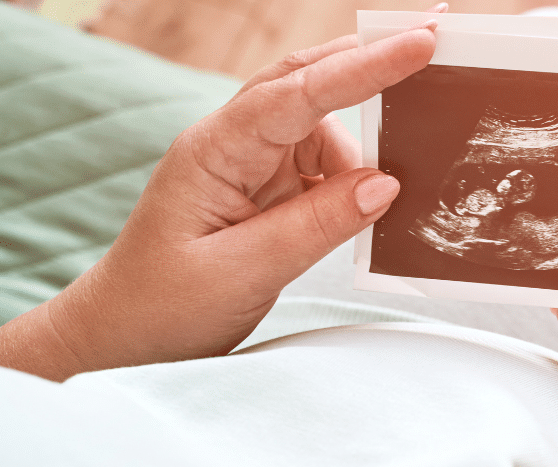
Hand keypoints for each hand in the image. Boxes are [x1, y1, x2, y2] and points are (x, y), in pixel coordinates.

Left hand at [0, 19, 440, 380]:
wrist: (123, 337)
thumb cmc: (163, 306)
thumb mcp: (244, 272)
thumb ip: (317, 225)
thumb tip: (385, 183)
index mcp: (214, 151)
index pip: (296, 94)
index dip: (363, 67)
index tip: (419, 44)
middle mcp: (232, 143)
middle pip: (307, 80)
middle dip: (369, 59)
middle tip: (433, 39)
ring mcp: (249, 163)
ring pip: (322, 124)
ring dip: (364, 142)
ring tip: (402, 169)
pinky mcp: (265, 189)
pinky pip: (323, 165)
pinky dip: (354, 175)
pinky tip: (373, 199)